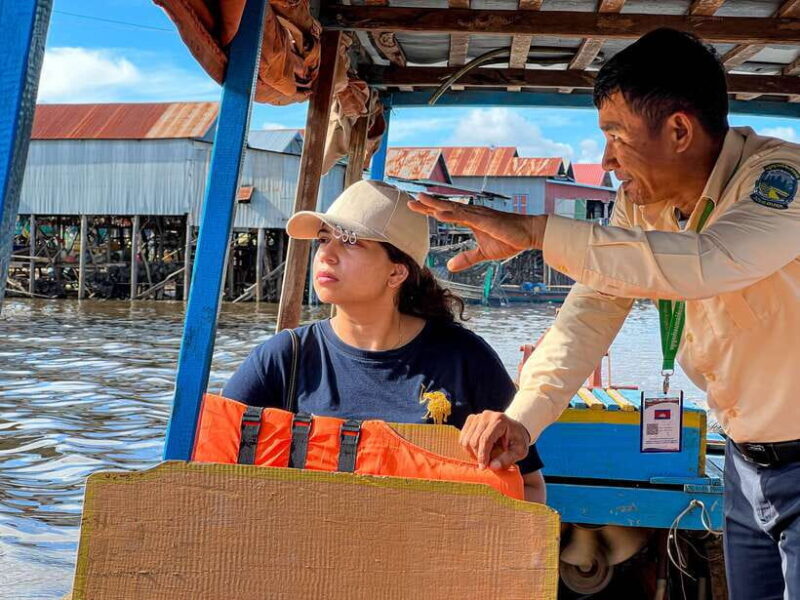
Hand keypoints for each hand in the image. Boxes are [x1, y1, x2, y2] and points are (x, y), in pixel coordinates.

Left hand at [408, 194, 546, 271]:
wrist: (529, 234)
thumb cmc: (509, 239)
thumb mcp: (483, 253)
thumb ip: (466, 258)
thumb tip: (450, 267)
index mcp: (470, 219)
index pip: (446, 213)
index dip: (430, 210)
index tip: (415, 207)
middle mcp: (472, 213)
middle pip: (445, 207)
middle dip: (427, 204)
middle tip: (410, 201)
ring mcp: (478, 215)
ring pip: (453, 208)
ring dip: (436, 205)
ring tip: (420, 200)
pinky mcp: (485, 220)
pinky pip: (465, 217)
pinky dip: (452, 215)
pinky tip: (440, 213)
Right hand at [460, 411, 530, 469]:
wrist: (514, 427)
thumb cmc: (517, 440)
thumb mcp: (519, 451)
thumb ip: (507, 459)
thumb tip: (492, 466)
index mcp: (499, 420)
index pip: (485, 440)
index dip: (483, 455)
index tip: (483, 467)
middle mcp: (486, 415)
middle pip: (474, 440)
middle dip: (478, 455)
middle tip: (486, 463)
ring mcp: (477, 416)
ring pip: (466, 440)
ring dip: (472, 452)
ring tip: (483, 456)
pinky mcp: (471, 419)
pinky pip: (463, 437)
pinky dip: (468, 447)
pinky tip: (478, 450)